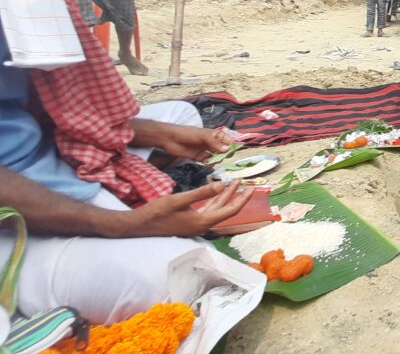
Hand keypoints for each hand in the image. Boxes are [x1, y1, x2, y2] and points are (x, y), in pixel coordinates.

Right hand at [126, 181, 252, 236]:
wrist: (138, 226)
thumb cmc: (156, 213)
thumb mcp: (179, 200)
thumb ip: (201, 192)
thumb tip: (222, 185)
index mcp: (203, 222)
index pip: (230, 210)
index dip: (242, 199)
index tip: (252, 188)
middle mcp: (202, 225)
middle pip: (225, 209)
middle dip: (237, 196)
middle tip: (248, 184)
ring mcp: (196, 224)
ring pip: (216, 208)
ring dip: (226, 196)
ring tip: (235, 183)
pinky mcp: (189, 221)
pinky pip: (207, 209)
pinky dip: (214, 199)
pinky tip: (217, 190)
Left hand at [162, 125, 232, 162]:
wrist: (170, 139)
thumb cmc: (187, 133)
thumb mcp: (203, 136)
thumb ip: (214, 143)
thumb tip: (226, 150)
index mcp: (215, 135)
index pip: (228, 140)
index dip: (232, 146)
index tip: (233, 153)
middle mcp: (212, 143)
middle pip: (224, 150)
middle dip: (226, 155)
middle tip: (223, 158)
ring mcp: (206, 150)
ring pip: (217, 157)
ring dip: (218, 160)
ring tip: (215, 162)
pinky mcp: (200, 157)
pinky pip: (208, 162)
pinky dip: (210, 164)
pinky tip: (210, 165)